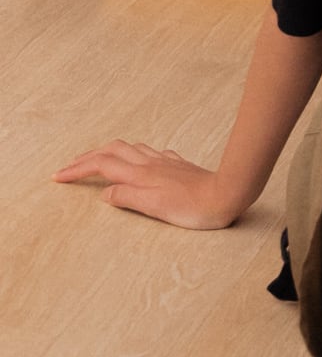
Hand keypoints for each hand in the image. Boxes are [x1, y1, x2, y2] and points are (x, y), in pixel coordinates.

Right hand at [53, 142, 243, 230]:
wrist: (227, 194)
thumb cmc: (193, 207)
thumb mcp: (154, 208)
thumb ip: (127, 197)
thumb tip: (105, 193)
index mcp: (139, 174)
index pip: (100, 166)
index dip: (77, 169)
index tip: (58, 176)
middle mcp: (149, 163)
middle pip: (111, 151)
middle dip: (87, 157)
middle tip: (70, 166)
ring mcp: (164, 162)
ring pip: (129, 148)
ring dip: (108, 152)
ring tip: (97, 159)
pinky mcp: (177, 165)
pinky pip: (149, 152)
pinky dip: (133, 154)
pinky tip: (138, 160)